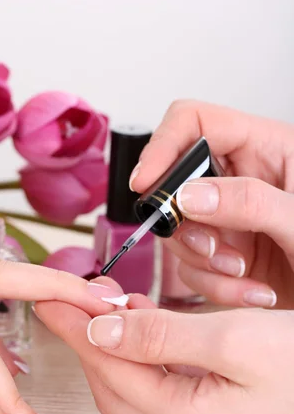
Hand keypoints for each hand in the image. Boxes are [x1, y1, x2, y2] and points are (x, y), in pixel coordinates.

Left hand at [36, 279, 293, 413]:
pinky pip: (163, 386)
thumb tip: (101, 330)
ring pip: (136, 387)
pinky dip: (143, 354)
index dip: (75, 333)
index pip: (110, 373)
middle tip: (70, 298)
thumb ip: (162, 336)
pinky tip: (141, 323)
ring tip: (99, 304)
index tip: (48, 298)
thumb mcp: (236, 340)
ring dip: (113, 346)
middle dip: (86, 341)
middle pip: (115, 387)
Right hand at [130, 100, 293, 308]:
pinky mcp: (224, 254)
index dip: (163, 145)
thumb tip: (189, 195)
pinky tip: (250, 291)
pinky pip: (193, 267)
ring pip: (178, 230)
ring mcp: (228, 220)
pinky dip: (214, 286)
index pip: (194, 122)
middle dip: (184, 222)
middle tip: (208, 246)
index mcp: (266, 148)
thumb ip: (250, 201)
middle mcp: (240, 180)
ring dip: (201, 260)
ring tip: (240, 273)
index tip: (146, 183)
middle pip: (176, 182)